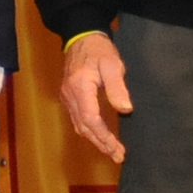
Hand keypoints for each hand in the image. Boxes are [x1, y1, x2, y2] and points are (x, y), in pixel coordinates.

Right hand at [57, 32, 132, 163]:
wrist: (81, 37)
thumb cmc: (99, 50)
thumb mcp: (113, 65)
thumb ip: (118, 88)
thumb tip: (125, 110)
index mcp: (80, 87)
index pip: (91, 119)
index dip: (104, 136)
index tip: (117, 148)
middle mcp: (70, 95)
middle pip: (84, 126)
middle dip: (100, 143)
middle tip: (117, 156)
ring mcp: (67, 96)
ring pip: (79, 125)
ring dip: (94, 139)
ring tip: (110, 150)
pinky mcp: (69, 96)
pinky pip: (76, 118)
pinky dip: (88, 130)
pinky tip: (98, 135)